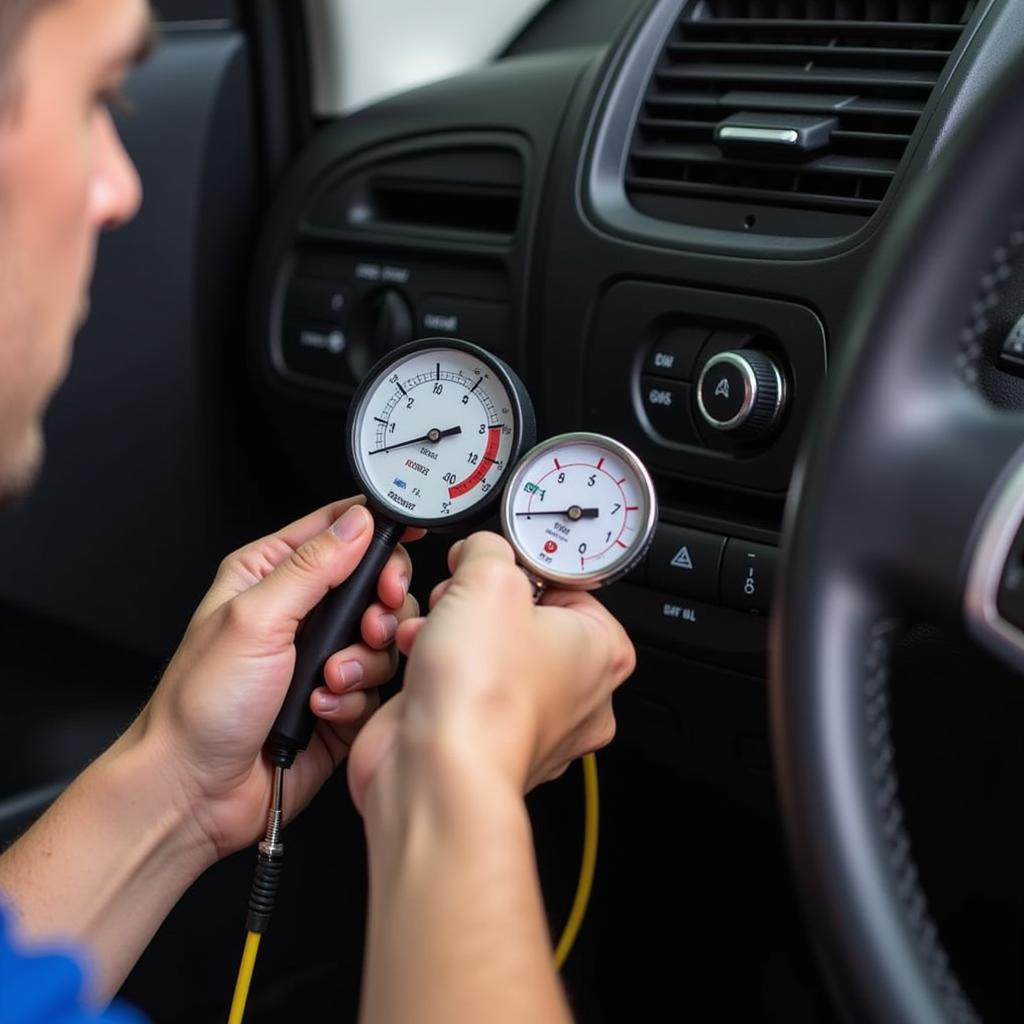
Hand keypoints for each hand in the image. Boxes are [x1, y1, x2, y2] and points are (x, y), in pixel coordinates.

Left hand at [135, 497, 420, 859]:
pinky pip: (376, 687)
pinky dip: (354, 699)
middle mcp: (299, 613)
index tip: (404, 547)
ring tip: (330, 678)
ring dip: (364, 660)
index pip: (337, 529)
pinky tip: (320, 710)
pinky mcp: (339, 701)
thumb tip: (359, 522)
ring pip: (383, 638)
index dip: (377, 532)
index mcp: (269, 575)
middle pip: (374, 583)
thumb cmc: (198, 705)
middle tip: (373, 623)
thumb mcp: (254, 618)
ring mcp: (321, 658)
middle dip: (382, 605)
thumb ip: (312, 566)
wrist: (193, 791)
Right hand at [347, 531, 634, 818]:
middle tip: (462, 599)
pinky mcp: (485, 739)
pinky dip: (435, 667)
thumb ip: (488, 548)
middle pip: (522, 616)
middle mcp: (576, 693)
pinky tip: (419, 659)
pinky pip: (460, 685)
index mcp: (601, 650)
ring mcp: (531, 722)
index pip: (567, 582)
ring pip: (487, 649)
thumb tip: (480, 549)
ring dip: (449, 630)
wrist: (436, 771)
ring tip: (434, 628)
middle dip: (477, 601)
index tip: (496, 561)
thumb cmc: (481, 696)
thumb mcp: (488, 577)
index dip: (521, 564)